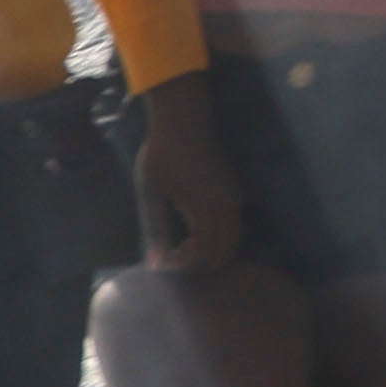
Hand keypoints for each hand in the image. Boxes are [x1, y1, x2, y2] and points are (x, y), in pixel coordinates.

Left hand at [134, 73, 243, 277]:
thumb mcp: (151, 193)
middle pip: (222, 256)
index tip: (160, 262)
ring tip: (176, 246)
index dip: (181, 268)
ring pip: (229, 244)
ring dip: (205, 253)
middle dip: (196, 265)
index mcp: (207, 207)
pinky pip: (230, 231)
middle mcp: (228, 206)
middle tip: (168, 257)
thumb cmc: (162, 153)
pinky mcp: (233, 194)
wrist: (184, 118)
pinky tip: (188, 235)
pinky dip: (213, 241)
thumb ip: (155, 229)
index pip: (203, 256)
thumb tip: (155, 264)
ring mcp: (234, 199)